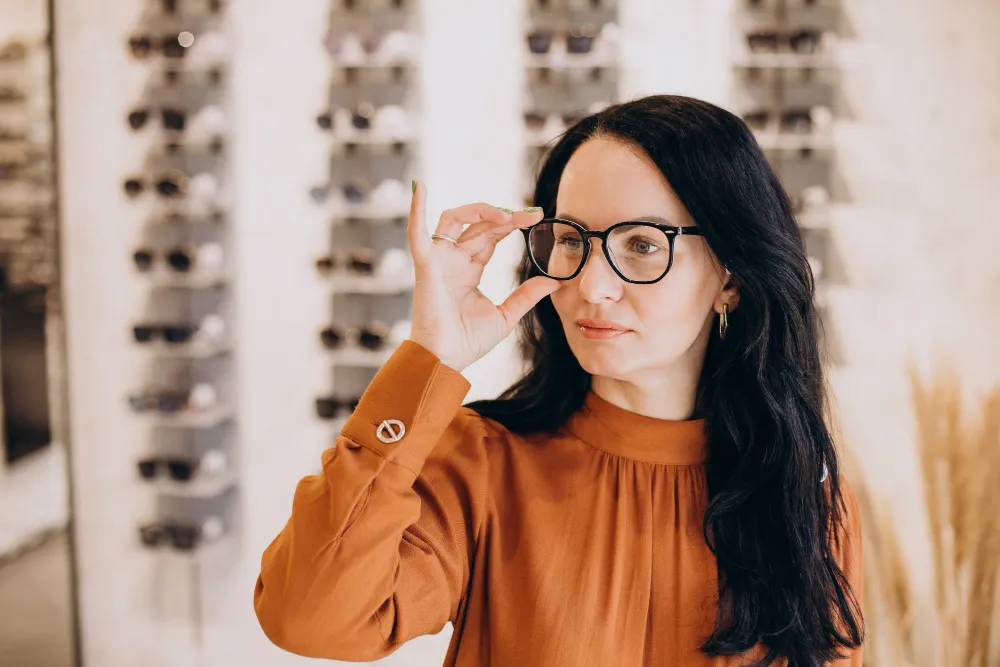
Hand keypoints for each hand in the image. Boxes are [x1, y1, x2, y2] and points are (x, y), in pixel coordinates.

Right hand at [405, 181, 559, 371]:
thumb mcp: (505, 316)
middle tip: (531, 214)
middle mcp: (454, 260)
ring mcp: (439, 260)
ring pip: (454, 219)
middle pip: (479, 225)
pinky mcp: (426, 266)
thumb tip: (554, 282)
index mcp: (470, 270)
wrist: (444, 360)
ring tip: (506, 215)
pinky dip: (415, 209)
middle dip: (505, 216)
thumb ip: (526, 296)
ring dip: (479, 211)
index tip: (537, 216)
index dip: (512, 224)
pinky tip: (420, 188)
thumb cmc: (466, 341)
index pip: (491, 236)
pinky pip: (416, 233)